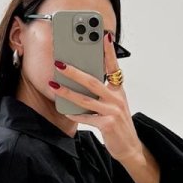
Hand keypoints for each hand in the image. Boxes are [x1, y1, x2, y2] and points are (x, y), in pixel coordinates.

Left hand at [49, 30, 141, 163]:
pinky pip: (87, 117)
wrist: (129, 147)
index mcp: (119, 90)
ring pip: (86, 99)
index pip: (114, 67)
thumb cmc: (118, 124)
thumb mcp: (114, 104)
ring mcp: (112, 111)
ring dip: (67, 92)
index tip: (103, 36)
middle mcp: (117, 98)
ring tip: (54, 85)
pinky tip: (64, 110)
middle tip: (60, 63)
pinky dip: (75, 114)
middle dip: (74, 71)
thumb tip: (83, 83)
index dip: (109, 51)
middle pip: (93, 81)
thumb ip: (104, 93)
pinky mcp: (107, 125)